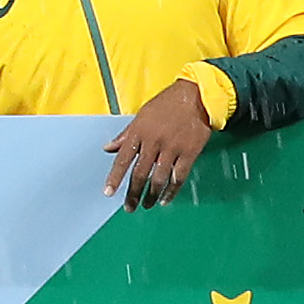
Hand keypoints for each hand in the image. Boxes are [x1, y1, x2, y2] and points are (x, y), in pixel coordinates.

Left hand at [103, 77, 220, 204]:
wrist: (196, 96)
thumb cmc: (166, 105)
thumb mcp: (141, 116)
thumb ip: (125, 134)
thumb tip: (107, 148)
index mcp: (139, 132)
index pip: (123, 159)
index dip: (115, 178)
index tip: (108, 192)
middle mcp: (154, 142)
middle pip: (140, 174)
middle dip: (133, 193)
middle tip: (129, 207)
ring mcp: (172, 148)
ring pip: (159, 179)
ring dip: (151, 195)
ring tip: (147, 205)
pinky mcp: (189, 153)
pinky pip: (178, 177)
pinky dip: (171, 191)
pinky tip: (165, 200)